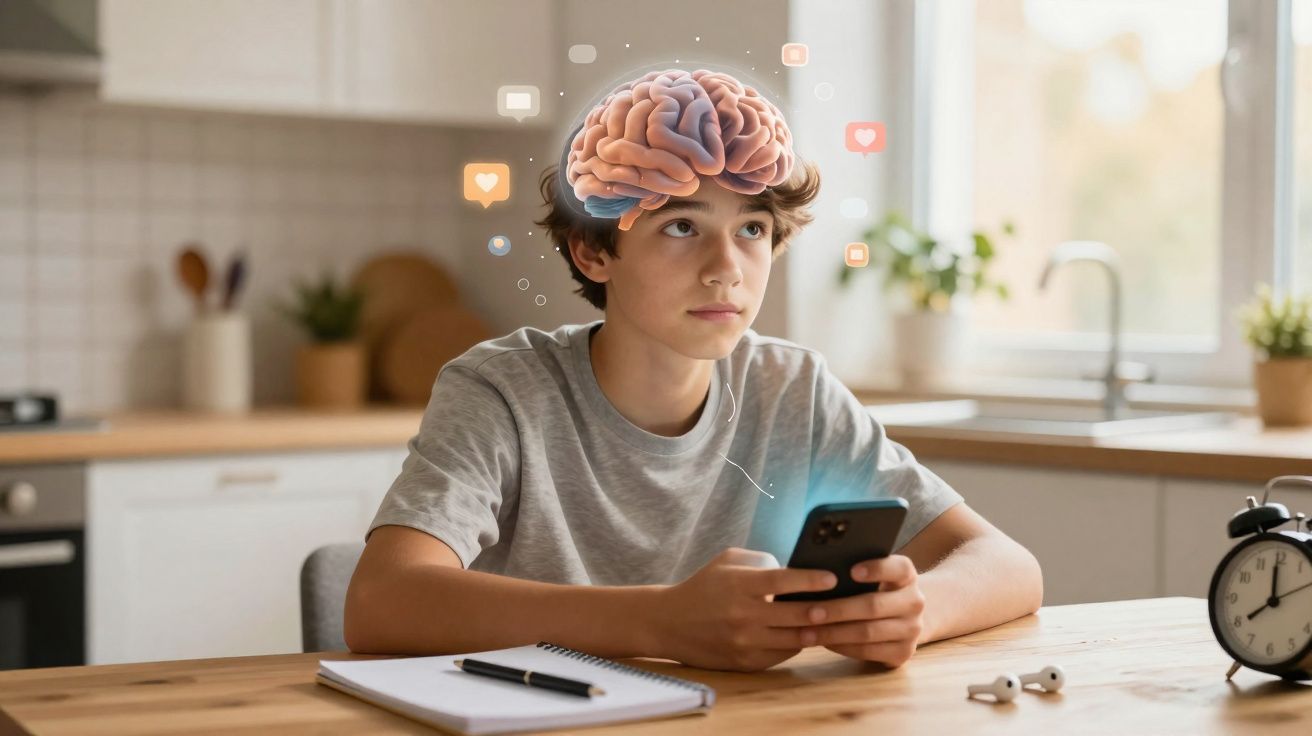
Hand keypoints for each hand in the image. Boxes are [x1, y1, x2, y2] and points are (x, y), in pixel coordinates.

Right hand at [650, 548, 836, 671]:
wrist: (670, 623)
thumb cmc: (705, 585)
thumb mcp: (728, 560)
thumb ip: (762, 561)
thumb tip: (796, 570)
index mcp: (739, 585)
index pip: (783, 581)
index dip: (811, 580)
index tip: (832, 578)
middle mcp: (743, 615)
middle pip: (795, 615)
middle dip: (824, 610)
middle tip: (844, 603)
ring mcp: (745, 642)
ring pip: (794, 639)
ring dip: (816, 630)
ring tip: (831, 621)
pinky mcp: (745, 662)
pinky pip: (783, 654)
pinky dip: (796, 644)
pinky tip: (806, 634)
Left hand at [803, 555, 925, 667]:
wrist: (904, 617)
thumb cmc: (876, 589)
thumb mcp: (875, 576)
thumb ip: (855, 570)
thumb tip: (815, 570)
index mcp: (907, 576)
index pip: (899, 568)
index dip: (876, 569)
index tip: (851, 571)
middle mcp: (915, 602)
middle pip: (874, 605)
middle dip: (838, 610)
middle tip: (810, 612)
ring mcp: (912, 630)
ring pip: (868, 632)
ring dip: (834, 633)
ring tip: (807, 632)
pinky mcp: (903, 653)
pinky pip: (868, 651)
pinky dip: (842, 647)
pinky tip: (823, 642)